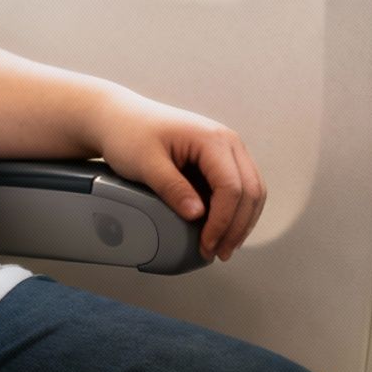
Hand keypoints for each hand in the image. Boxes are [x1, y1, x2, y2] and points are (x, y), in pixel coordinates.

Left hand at [90, 88, 266, 261]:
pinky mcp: (220, 160)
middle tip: (218, 253)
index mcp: (212, 138)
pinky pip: (238, 189)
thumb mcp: (145, 163)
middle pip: (250, 191)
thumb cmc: (129, 133)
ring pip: (252, 192)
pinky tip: (220, 230)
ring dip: (241, 222)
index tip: (207, 244)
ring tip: (221, 247)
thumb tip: (197, 215)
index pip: (232, 187)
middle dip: (237, 227)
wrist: (119, 118)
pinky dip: (234, 212)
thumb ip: (172, 188)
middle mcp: (227, 142)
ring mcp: (226, 150)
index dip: (223, 221)